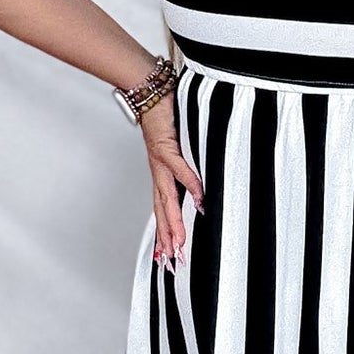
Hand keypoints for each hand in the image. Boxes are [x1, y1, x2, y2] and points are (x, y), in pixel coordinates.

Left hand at [140, 94, 203, 266]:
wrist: (149, 92)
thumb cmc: (165, 116)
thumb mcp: (179, 145)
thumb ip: (191, 164)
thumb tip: (204, 181)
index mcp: (161, 174)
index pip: (163, 209)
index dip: (165, 232)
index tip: (166, 255)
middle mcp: (159, 172)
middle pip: (163, 211)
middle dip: (168, 238)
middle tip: (171, 261)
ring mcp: (161, 162)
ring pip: (167, 199)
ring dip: (174, 223)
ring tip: (179, 244)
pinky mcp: (167, 147)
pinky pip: (182, 171)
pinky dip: (192, 186)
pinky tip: (199, 201)